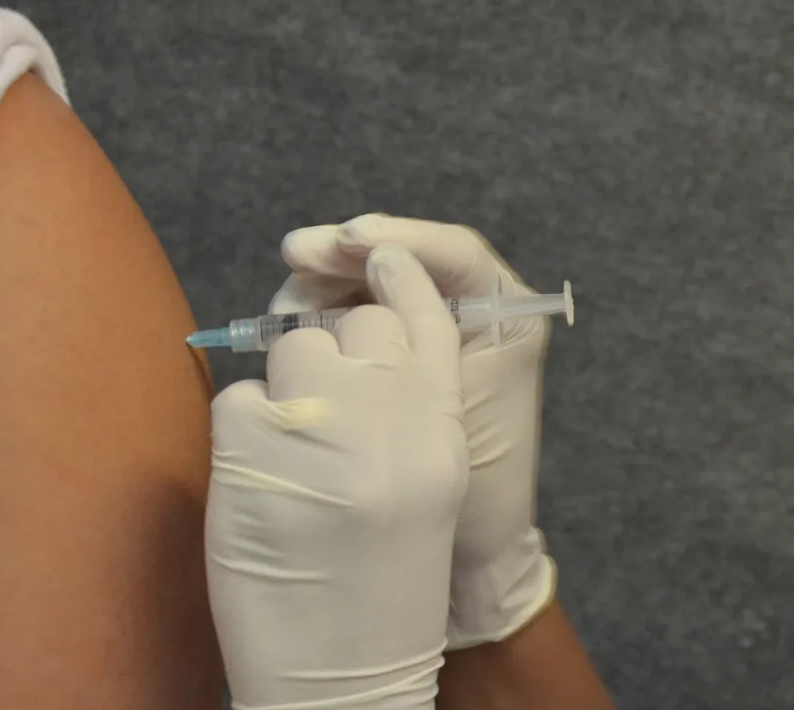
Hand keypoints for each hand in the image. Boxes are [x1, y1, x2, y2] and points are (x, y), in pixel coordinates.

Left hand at [207, 245, 466, 708]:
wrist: (345, 673)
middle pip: (356, 324)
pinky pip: (238, 399)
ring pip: (293, 351)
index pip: (430, 314)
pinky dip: (241, 433)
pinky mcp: (251, 450)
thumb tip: (359, 334)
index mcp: (442, 430)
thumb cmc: (383, 583)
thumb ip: (411, 407)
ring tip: (291, 456)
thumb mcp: (427, 485)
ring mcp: (320, 432)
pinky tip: (261, 485)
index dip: (402, 270)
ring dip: (284, 386)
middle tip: (320, 396)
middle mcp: (391, 421)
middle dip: (333, 340)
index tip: (377, 247)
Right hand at [275, 213, 556, 648]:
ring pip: (372, 286)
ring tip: (286, 304)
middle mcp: (473, 315)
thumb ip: (428, 339)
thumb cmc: (481, 486)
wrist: (475, 556)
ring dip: (326, 283)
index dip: (402, 238)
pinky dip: (324, 318)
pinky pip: (357, 321)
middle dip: (347, 253)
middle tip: (296, 253)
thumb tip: (376, 268)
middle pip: (404, 260)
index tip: (352, 238)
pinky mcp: (395, 362)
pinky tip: (289, 325)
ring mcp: (429, 337)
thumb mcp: (458, 406)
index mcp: (507, 318)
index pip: (455, 253)